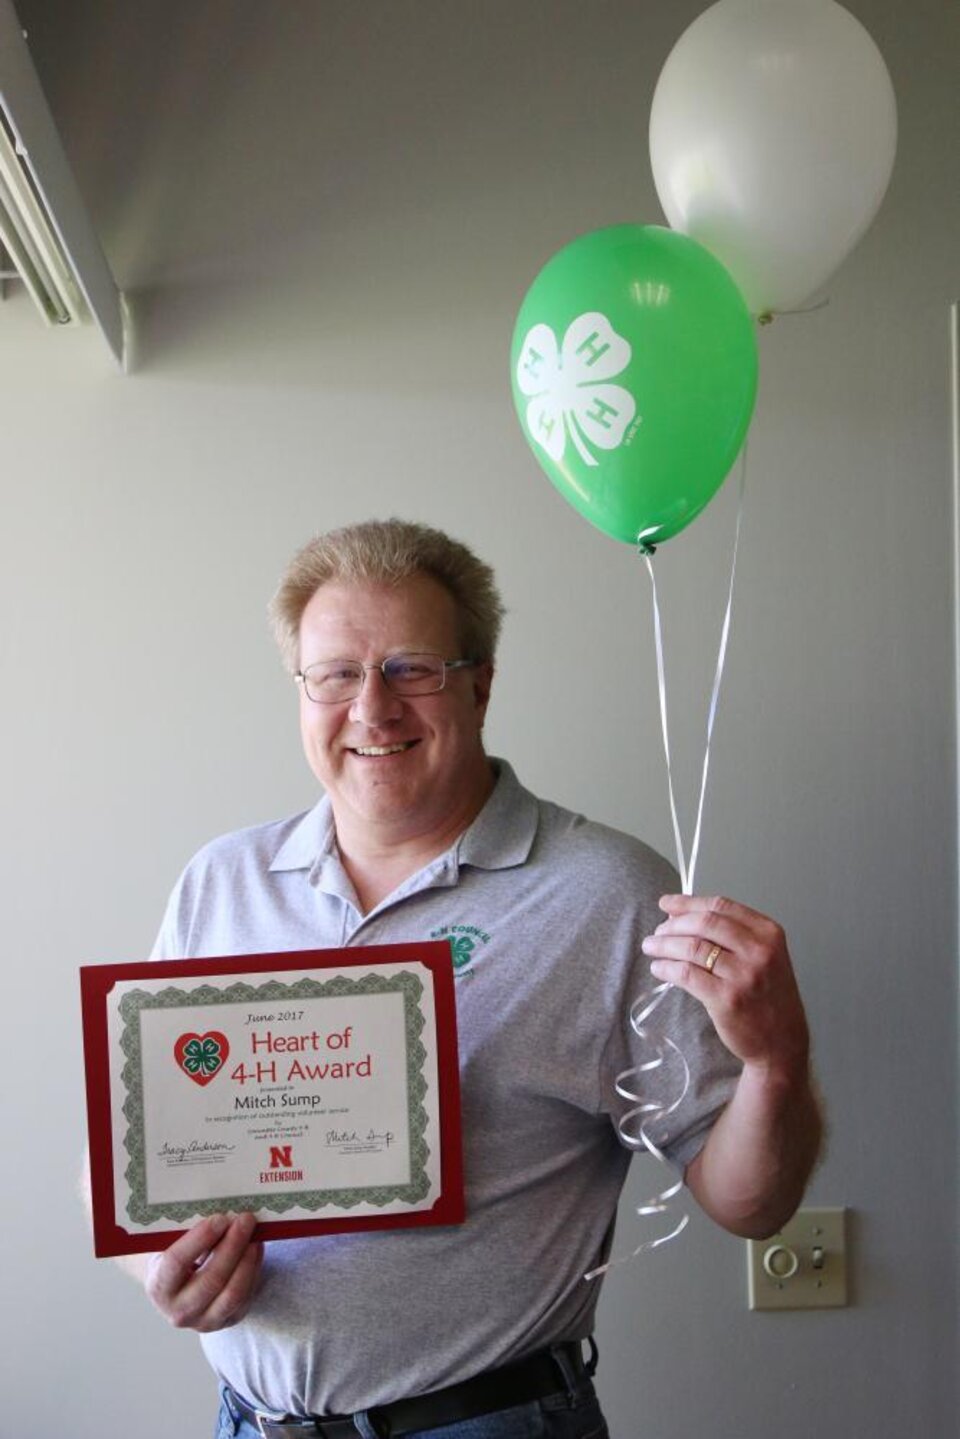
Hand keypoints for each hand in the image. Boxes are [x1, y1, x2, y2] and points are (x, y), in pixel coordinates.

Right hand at [144, 1211, 262, 1331]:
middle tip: (245, 1219)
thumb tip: (221, 1211)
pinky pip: (246, 1296)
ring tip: (254, 1233)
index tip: (219, 1218)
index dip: (199, 1239)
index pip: (176, 1263)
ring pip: (233, 1292)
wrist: (179, 1289)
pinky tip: (256, 1248)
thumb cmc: (176, 1256)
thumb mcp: (172, 1244)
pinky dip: (254, 1269)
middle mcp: (178, 1311)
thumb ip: (189, 1230)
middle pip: (211, 1280)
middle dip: (232, 1246)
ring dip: (247, 1259)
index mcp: (158, 1287)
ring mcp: (204, 1321)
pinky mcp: (228, 1321)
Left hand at [642, 894, 809, 1079]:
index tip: (667, 903)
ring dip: (664, 945)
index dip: (688, 903)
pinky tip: (659, 968)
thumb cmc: (768, 997)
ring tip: (652, 947)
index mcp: (769, 933)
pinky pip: (687, 975)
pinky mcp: (727, 999)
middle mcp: (759, 951)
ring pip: (692, 947)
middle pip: (704, 923)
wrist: (782, 1041)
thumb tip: (680, 915)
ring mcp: (744, 975)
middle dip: (673, 924)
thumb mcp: (763, 957)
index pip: (721, 906)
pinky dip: (667, 968)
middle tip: (658, 931)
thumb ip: (730, 935)